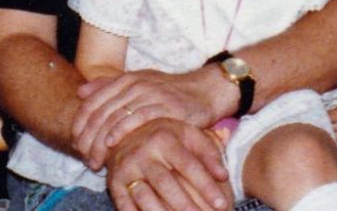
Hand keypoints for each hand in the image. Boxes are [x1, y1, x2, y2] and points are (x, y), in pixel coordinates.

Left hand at [74, 69, 232, 168]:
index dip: (81, 122)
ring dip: (101, 139)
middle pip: (102, 110)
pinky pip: (138, 118)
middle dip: (88, 135)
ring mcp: (151, 94)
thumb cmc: (170, 92)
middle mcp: (136, 84)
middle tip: (82, 156)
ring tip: (94, 157)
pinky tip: (112, 143)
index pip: (93, 100)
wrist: (206, 91)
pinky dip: (122, 130)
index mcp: (126, 79)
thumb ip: (110, 87)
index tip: (74, 142)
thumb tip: (81, 91)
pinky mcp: (166, 106)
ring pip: (116, 116)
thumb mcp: (139, 84)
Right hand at [106, 118, 231, 210]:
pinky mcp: (114, 182)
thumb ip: (208, 153)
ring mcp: (126, 168)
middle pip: (166, 183)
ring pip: (145, 197)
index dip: (206, 186)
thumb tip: (223, 175)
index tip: (222, 204)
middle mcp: (142, 152)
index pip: (188, 165)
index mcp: (163, 137)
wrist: (125, 132)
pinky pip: (125, 205)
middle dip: (186, 205)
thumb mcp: (188, 136)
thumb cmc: (167, 137)